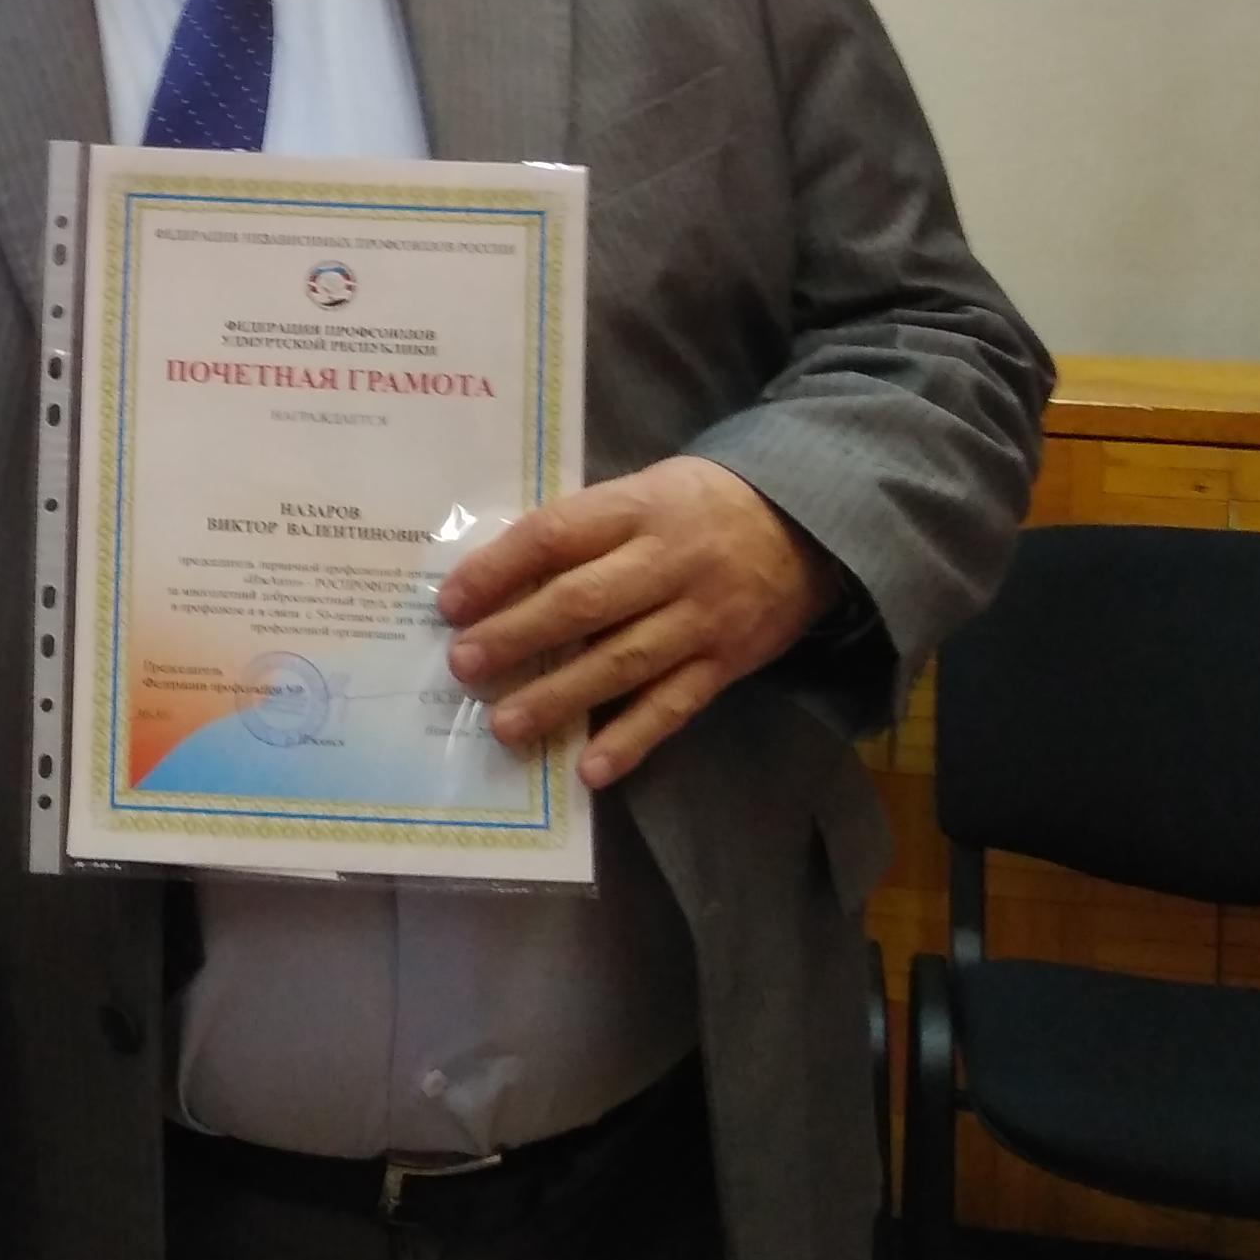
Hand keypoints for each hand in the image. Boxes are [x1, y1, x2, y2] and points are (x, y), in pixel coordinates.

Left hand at [433, 455, 836, 788]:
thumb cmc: (701, 506)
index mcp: (639, 507)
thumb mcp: (646, 491)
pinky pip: (674, 706)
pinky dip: (632, 738)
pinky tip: (591, 768)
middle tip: (464, 666)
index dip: (499, 568)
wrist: (808, 524)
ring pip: (623, 662)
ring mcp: (702, 617)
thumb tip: (499, 576)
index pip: (557, 535)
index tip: (450, 602)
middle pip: (584, 602)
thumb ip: (586, 528)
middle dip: (518, 636)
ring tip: (506, 726)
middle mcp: (670, 562)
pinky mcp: (727, 664)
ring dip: (560, 696)